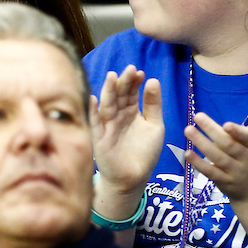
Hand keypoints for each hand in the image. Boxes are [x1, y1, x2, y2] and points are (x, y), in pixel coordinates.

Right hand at [90, 66, 164, 196]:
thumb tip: (153, 80)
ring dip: (108, 91)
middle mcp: (117, 115)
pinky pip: (95, 123)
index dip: (134, 82)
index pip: (130, 92)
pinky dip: (93, 112)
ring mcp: (107, 125)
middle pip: (118, 95)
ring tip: (112, 77)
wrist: (133, 178)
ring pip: (107, 105)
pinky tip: (93, 99)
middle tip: (130, 70)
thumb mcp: (154, 126)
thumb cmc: (144, 152)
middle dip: (123, 82)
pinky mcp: (99, 138)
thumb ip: (153, 105)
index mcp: (130, 111)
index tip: (140, 73)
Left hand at [185, 86, 247, 202]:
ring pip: (218, 158)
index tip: (226, 124)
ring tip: (188, 129)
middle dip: (212, 132)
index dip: (239, 132)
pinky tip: (187, 152)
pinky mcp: (224, 182)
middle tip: (197, 116)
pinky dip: (199, 164)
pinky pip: (211, 173)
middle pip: (229, 146)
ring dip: (202, 144)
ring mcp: (235, 172)